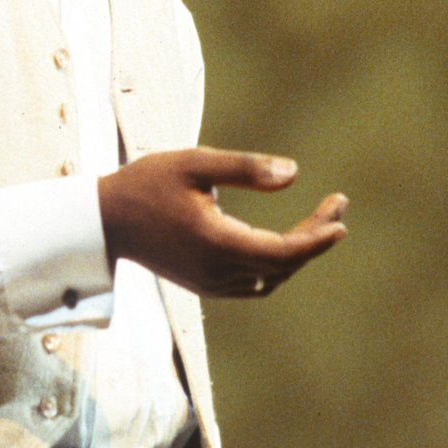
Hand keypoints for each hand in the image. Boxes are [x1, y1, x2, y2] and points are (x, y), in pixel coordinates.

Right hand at [97, 146, 346, 298]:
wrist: (105, 221)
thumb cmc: (147, 183)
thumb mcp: (195, 163)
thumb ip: (245, 168)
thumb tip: (294, 174)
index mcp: (218, 244)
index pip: (283, 252)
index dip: (317, 238)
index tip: (341, 219)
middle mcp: (218, 272)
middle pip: (283, 265)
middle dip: (316, 238)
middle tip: (338, 206)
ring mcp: (211, 284)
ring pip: (271, 278)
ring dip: (298, 253)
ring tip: (321, 220)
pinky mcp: (205, 285)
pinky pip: (254, 283)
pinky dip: (276, 265)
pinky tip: (286, 242)